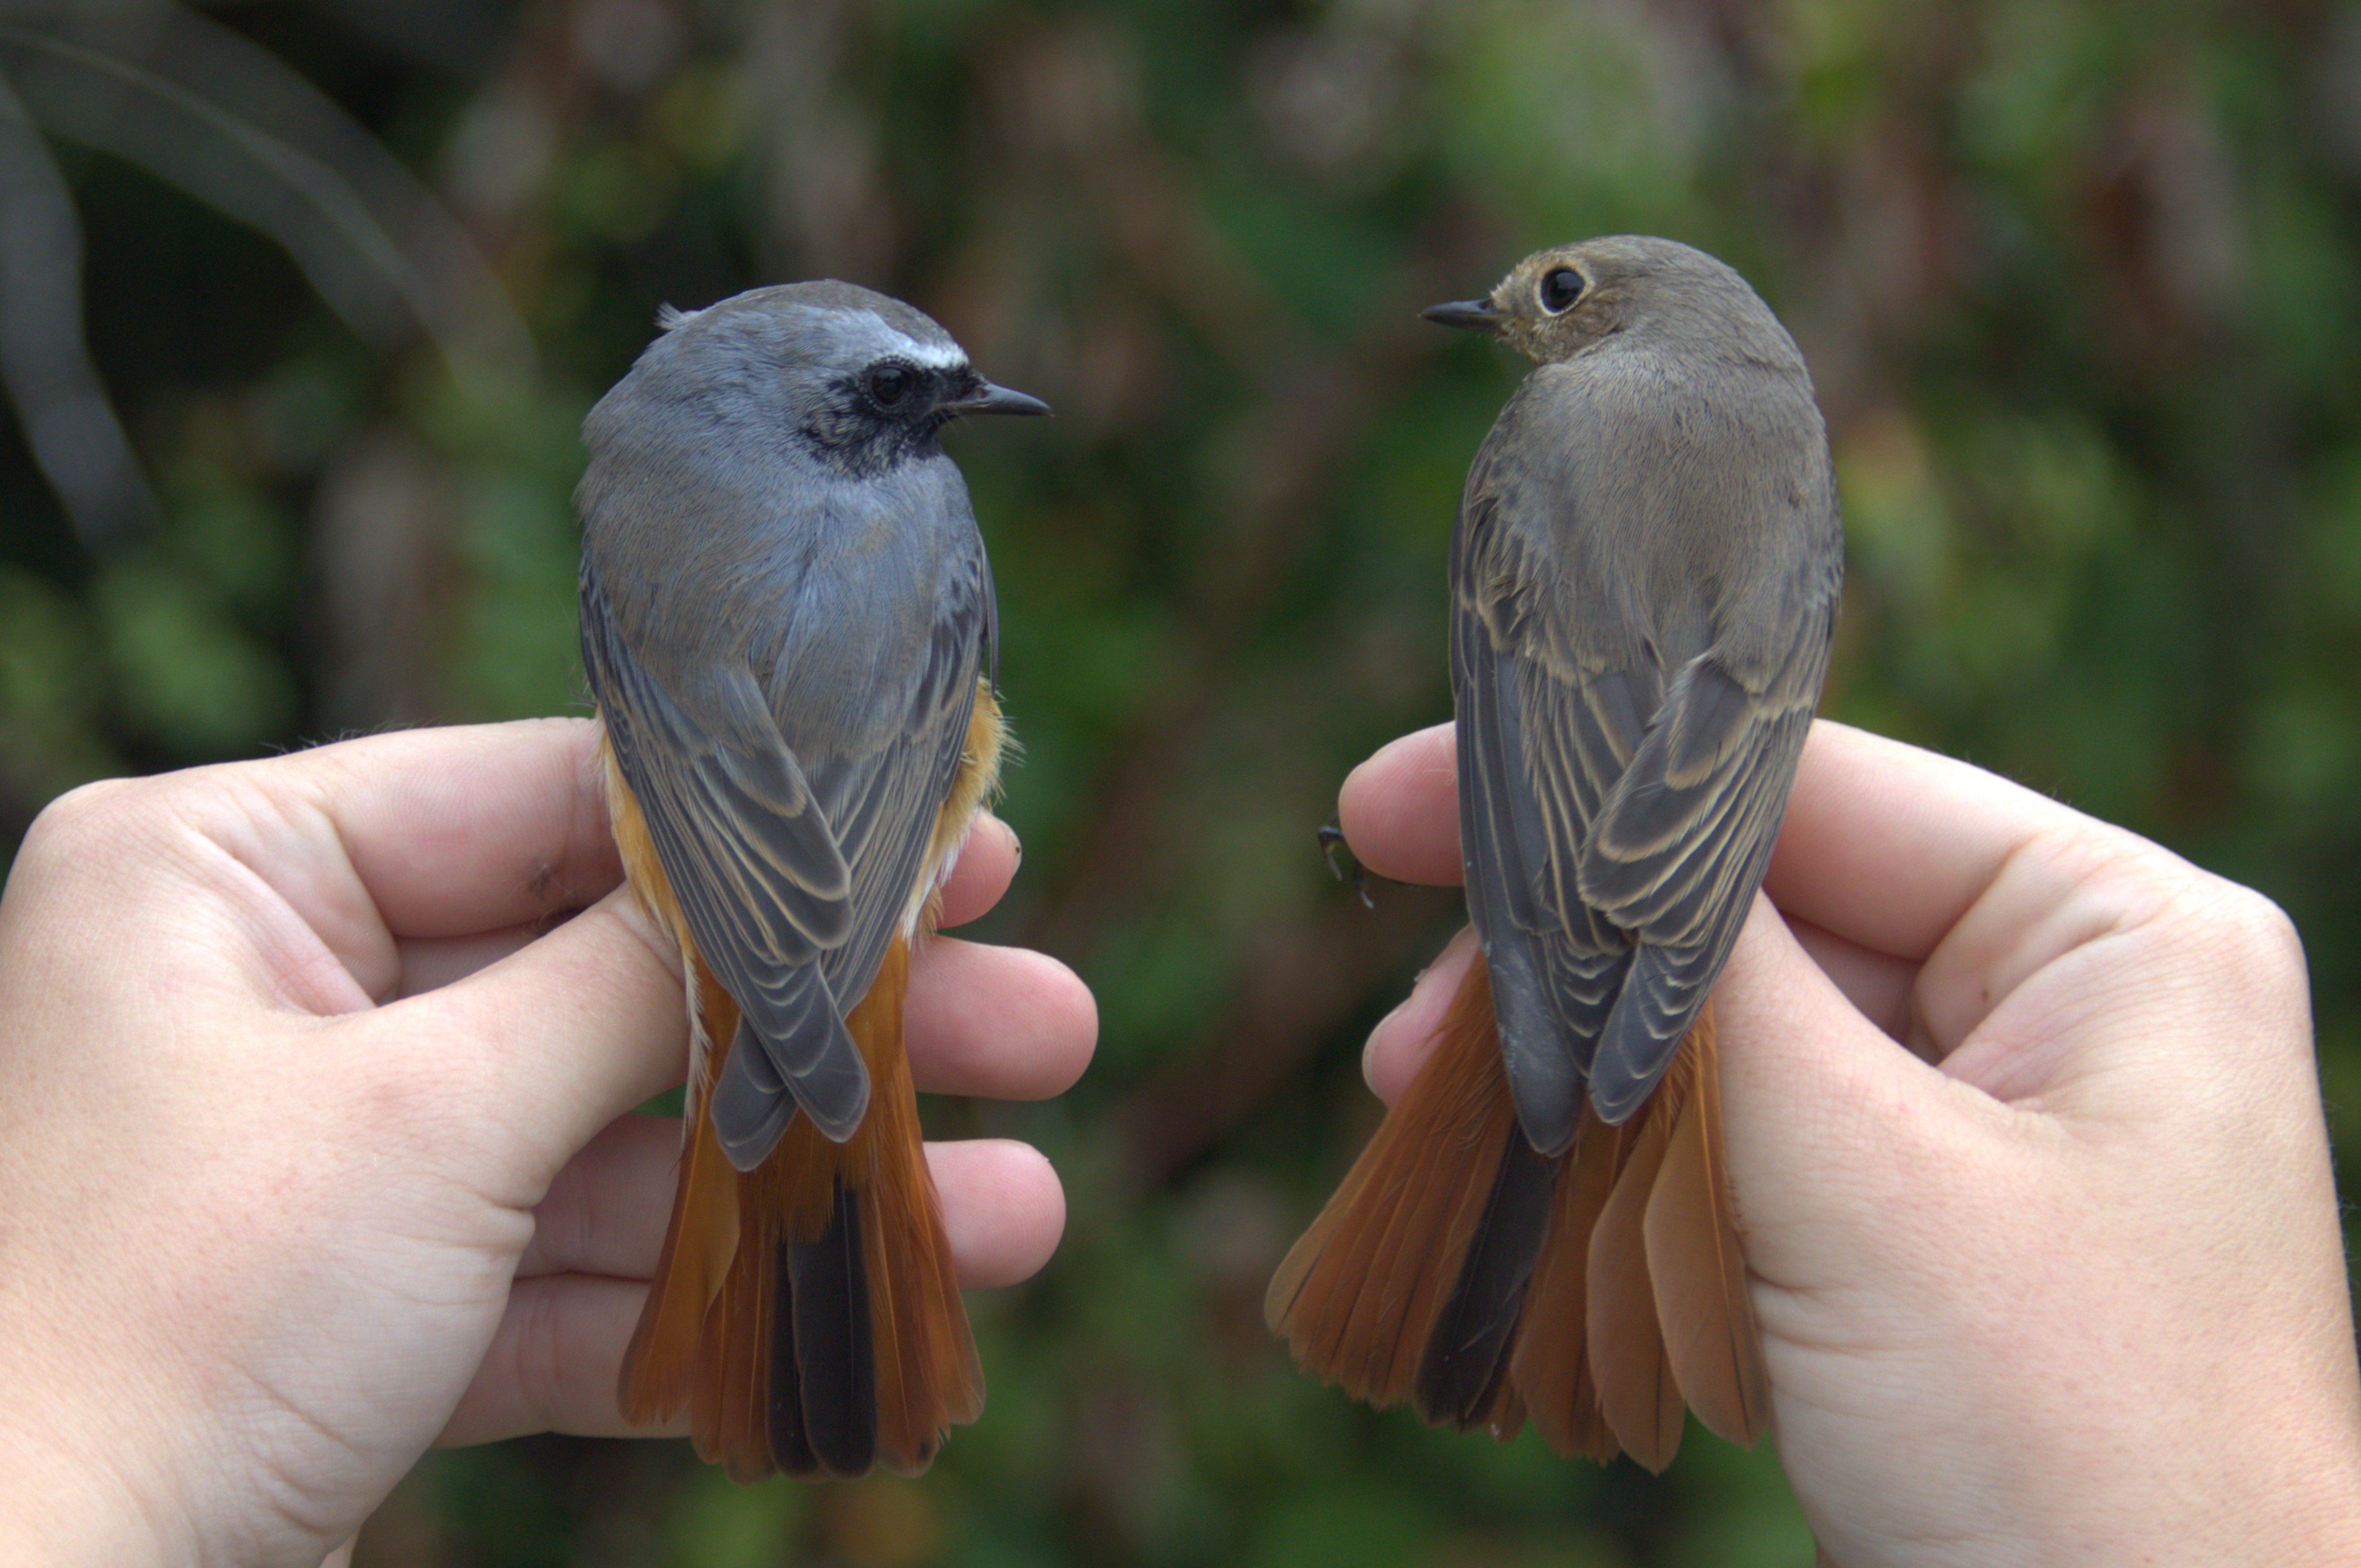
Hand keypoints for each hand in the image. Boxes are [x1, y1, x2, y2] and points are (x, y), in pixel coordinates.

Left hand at [0, 719, 1093, 1567]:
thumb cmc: (159, 1334)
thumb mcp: (425, 1121)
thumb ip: (624, 990)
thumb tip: (788, 897)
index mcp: (221, 872)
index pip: (549, 803)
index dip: (764, 831)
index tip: (949, 842)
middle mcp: (271, 991)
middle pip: (612, 982)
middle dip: (824, 1031)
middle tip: (1036, 1023)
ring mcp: (328, 1156)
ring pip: (613, 1145)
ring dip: (802, 1187)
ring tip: (1012, 1211)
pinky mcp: (367, 1304)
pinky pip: (563, 1276)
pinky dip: (700, 1305)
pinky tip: (861, 1314)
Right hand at [1344, 719, 2360, 1565]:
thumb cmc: (2078, 1462)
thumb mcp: (1868, 1187)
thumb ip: (1712, 995)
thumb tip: (1560, 853)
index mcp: (2117, 938)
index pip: (1818, 800)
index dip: (1600, 797)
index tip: (1404, 801)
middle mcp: (2066, 1009)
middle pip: (1763, 919)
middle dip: (1576, 964)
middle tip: (1412, 1015)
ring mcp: (1995, 1133)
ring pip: (1740, 1043)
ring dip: (1585, 1072)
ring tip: (1430, 1101)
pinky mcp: (1926, 1243)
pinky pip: (1752, 1154)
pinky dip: (1633, 1162)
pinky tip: (1524, 1178)